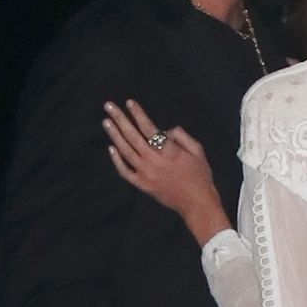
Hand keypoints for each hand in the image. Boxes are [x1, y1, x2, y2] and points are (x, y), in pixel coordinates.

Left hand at [104, 99, 228, 245]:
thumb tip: (165, 130)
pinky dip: (117, 161)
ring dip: (115, 135)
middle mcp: (154, 161)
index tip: (129, 102)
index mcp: (169, 151)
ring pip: (126, 151)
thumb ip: (181, 136)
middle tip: (108, 106)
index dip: (138, 114)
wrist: (196, 203)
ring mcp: (146, 174)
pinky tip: (111, 148)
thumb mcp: (197, 150)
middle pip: (133, 136)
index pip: (149, 128)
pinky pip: (125, 172)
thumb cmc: (200, 176)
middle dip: (120, 119)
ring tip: (106, 122)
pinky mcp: (142, 185)